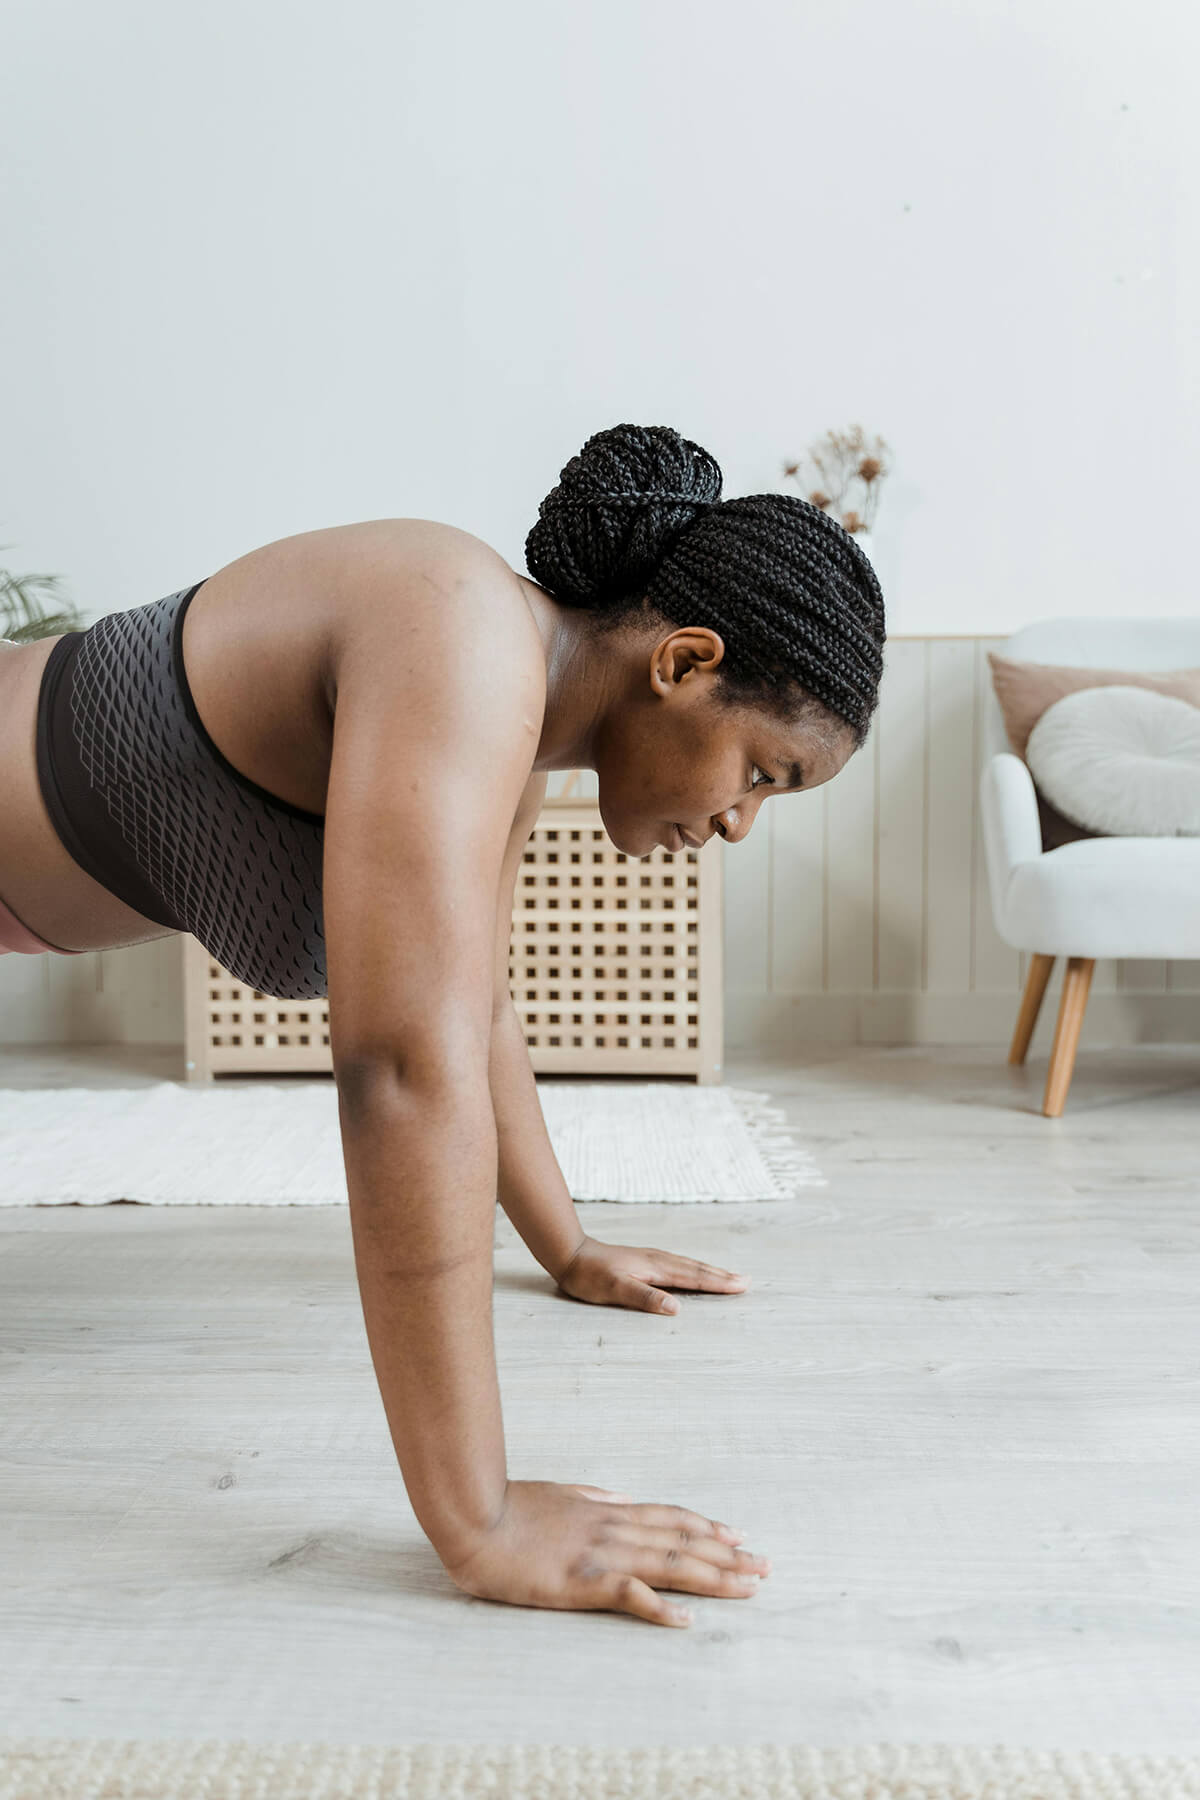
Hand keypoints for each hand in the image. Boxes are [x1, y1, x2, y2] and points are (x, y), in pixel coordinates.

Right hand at [442, 1479, 769, 1625]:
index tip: (739, 1535)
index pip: (670, 1517)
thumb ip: (591, 1495)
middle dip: (728, 1555)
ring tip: (748, 1587)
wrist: (473, 1517)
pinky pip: (630, 1594)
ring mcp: (600, 1554)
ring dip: (713, 1576)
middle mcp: (613, 1528)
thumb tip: (618, 1495)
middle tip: (765, 1565)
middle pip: (683, 1541)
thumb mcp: (558, 1492)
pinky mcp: (581, 1581)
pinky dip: (661, 1607)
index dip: (708, 1527)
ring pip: (670, 1563)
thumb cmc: (508, 1507)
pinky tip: (686, 1620)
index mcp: (607, 1510)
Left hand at [554, 1234, 749, 1314]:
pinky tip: (693, 1273)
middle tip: (747, 1282)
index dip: (719, 1283)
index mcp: (656, 1268)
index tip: (742, 1286)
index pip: (694, 1277)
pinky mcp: (644, 1262)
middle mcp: (658, 1261)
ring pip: (689, 1266)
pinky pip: (678, 1266)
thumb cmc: (589, 1275)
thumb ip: (644, 1297)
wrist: (570, 1253)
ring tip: (729, 1277)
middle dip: (722, 1277)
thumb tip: (677, 1308)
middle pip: (697, 1269)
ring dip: (711, 1272)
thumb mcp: (615, 1289)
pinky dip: (694, 1270)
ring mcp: (652, 1259)